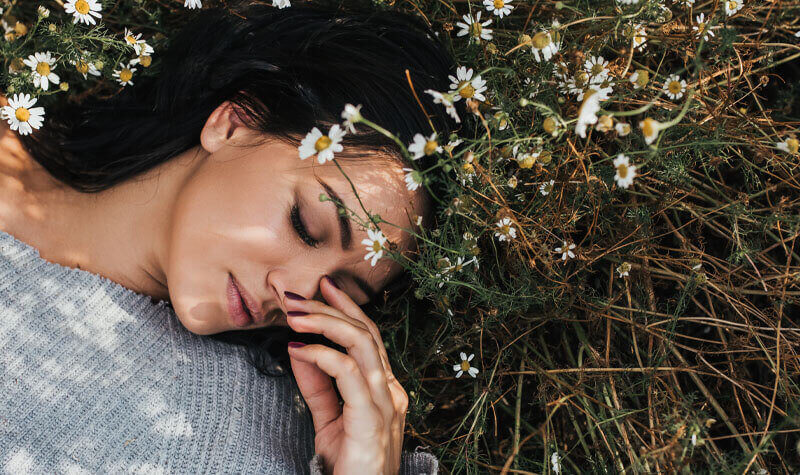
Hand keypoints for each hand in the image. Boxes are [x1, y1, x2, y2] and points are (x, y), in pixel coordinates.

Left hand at [284, 276, 408, 474]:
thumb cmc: (349, 466)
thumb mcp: (328, 419)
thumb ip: (317, 385)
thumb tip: (298, 348)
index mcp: (384, 388)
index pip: (368, 336)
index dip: (347, 307)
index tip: (324, 285)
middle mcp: (391, 390)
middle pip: (365, 333)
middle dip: (330, 307)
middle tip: (297, 295)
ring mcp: (386, 403)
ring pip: (361, 345)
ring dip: (325, 323)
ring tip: (295, 314)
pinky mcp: (372, 419)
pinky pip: (349, 374)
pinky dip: (323, 355)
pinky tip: (299, 349)